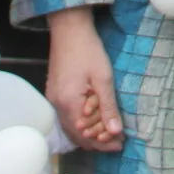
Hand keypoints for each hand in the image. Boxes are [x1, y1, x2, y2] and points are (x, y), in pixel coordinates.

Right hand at [46, 8, 123, 150]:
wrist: (69, 29)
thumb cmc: (88, 50)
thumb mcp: (103, 79)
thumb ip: (108, 107)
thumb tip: (116, 131)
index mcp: (69, 103)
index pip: (86, 135)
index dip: (103, 143)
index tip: (120, 144)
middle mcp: (57, 105)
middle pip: (76, 135)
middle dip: (97, 142)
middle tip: (117, 143)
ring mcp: (53, 99)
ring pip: (70, 128)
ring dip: (88, 135)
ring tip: (107, 136)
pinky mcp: (54, 92)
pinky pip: (66, 117)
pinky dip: (79, 125)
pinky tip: (92, 123)